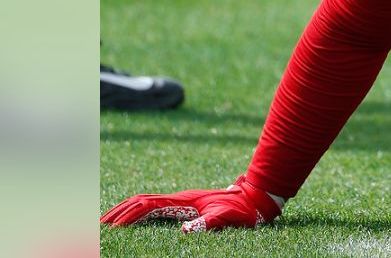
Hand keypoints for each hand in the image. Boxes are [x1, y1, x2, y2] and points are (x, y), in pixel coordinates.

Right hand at [100, 175, 281, 232]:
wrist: (256, 197)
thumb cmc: (242, 209)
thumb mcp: (226, 217)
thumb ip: (207, 223)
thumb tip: (186, 231)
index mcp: (182, 200)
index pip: (147, 206)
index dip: (127, 216)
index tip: (109, 227)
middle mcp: (178, 197)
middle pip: (140, 201)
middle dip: (117, 213)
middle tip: (96, 226)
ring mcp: (180, 199)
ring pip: (145, 201)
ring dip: (125, 210)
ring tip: (106, 222)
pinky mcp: (185, 204)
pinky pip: (155, 206)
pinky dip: (138, 211)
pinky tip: (132, 219)